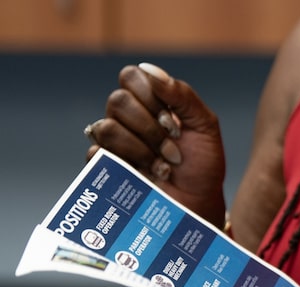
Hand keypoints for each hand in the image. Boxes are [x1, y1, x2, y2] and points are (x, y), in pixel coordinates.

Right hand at [86, 62, 225, 225]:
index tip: (174, 123)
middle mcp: (127, 119)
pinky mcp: (104, 169)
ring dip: (141, 148)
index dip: (151, 97)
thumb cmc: (202, 166)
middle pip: (117, 101)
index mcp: (149, 102)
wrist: (199, 204)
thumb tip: (148, 69)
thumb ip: (182, 95)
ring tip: (164, 166)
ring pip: (106, 128)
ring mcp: (114, 144)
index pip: (130, 77)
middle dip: (149, 127)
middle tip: (172, 148)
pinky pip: (95, 154)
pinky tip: (148, 177)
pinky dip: (126, 165)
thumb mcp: (205, 126)